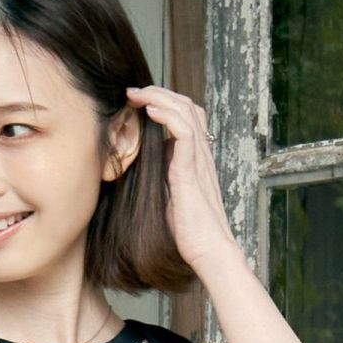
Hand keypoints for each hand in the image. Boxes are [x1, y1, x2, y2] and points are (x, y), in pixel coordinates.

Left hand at [124, 84, 239, 273]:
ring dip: (159, 97)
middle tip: (134, 91)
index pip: (187, 116)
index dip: (165, 103)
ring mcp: (199, 161)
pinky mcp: (191, 171)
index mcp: (197, 159)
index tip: (139, 102)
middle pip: (188, 106)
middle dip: (159, 92)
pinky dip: (166, 115)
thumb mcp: (172, 195)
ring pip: (186, 112)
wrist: (208, 250)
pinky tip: (149, 110)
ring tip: (137, 93)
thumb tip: (154, 159)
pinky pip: (183, 132)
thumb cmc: (190, 231)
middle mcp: (201, 154)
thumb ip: (167, 174)